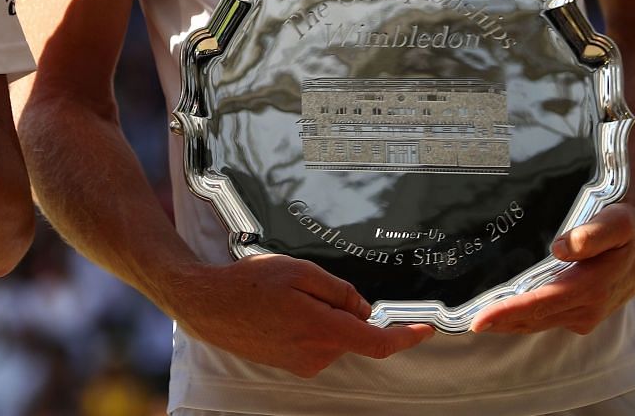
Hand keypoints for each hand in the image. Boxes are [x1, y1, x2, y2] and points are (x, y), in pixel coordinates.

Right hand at [167, 254, 433, 376]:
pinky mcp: (290, 364)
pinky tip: (280, 309)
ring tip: (285, 295)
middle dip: (344, 309)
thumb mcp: (298, 271)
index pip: (377, 342)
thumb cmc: (249, 283)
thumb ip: (338, 290)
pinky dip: (308, 324)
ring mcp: (302, 363)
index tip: (426, 329)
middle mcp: (316, 354)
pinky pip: (314, 342)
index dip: (406, 337)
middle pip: (352, 332)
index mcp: (322, 330)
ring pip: (332, 336)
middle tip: (309, 284)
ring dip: (322, 315)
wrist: (208, 305)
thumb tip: (364, 308)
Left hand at [470, 201, 634, 335]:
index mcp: (591, 288)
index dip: (508, 313)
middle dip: (498, 322)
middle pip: (532, 319)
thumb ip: (594, 233)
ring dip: (507, 323)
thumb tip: (564, 247)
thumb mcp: (618, 221)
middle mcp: (586, 309)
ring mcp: (583, 314)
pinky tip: (500, 312)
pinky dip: (522, 319)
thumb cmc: (629, 225)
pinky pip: (544, 319)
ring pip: (536, 323)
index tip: (478, 320)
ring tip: (472, 319)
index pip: (540, 304)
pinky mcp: (581, 313)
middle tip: (460, 321)